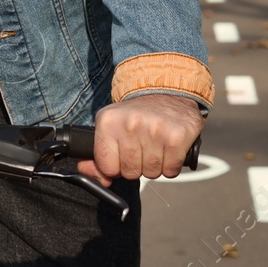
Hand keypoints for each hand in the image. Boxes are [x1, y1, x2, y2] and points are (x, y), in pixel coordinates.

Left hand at [78, 93, 204, 186]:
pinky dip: (171, 165)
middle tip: (143, 146)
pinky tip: (169, 148)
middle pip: (130, 173)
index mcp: (109, 121)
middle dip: (138, 165)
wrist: (168, 92)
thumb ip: (97, 155)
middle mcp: (130, 123)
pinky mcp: (176, 137)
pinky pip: (170, 171)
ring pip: (151, 173)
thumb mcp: (111, 126)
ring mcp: (155, 130)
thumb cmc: (138, 114)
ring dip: (156, 165)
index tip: (124, 152)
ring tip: (157, 144)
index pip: (107, 168)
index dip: (117, 166)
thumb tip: (91, 175)